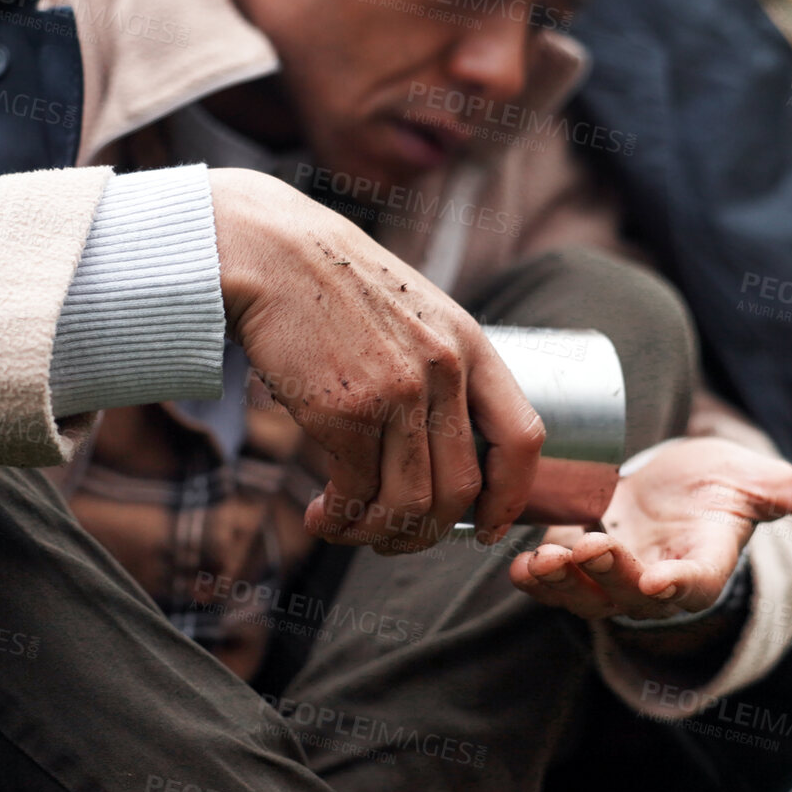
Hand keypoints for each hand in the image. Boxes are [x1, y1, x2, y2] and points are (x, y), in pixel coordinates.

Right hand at [211, 168, 544, 552]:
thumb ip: (441, 368)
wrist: (269, 253)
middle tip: (393, 539)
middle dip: (427, 532)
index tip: (487, 526)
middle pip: (460, 488)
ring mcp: (396, 390)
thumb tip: (447, 450)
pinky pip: (356, 494)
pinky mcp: (344, 409)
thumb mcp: (415, 312)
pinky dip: (339, 520)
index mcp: (470, 343)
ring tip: (347, 531)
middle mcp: (444, 368)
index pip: (522, 437)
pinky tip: (321, 515)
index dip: (512, 496)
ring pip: (410, 503)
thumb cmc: (335, 289)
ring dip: (378, 535)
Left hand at [509, 436, 791, 619]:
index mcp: (703, 566)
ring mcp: (610, 579)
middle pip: (628, 592)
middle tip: (589, 548)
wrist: (669, 490)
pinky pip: (553, 581)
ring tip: (543, 558)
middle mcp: (654, 583)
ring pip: (584, 592)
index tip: (655, 578)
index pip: (692, 582)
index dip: (674, 583)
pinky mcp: (573, 565)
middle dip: (606, 574)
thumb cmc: (718, 488)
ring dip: (563, 580)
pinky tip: (517, 559)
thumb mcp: (760, 485)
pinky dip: (535, 575)